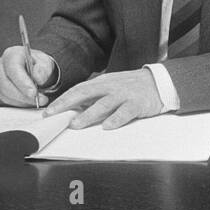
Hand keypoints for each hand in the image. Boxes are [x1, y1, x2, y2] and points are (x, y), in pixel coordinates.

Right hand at [0, 45, 56, 106]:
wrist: (33, 71)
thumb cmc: (38, 66)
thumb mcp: (46, 64)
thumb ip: (43, 70)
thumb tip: (37, 75)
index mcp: (11, 55)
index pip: (13, 69)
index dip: (23, 83)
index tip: (34, 93)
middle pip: (6, 84)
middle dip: (24, 96)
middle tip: (39, 100)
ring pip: (4, 95)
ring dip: (22, 101)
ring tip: (36, 101)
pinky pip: (2, 100)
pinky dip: (16, 103)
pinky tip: (27, 101)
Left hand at [42, 69, 162, 129]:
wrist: (159, 82)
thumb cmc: (133, 86)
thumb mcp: (112, 86)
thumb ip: (95, 95)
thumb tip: (75, 106)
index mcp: (103, 82)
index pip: (78, 89)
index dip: (62, 99)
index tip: (49, 111)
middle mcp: (111, 87)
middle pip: (85, 93)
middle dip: (67, 104)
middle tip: (54, 115)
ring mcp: (124, 95)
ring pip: (103, 104)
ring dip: (88, 114)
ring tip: (76, 124)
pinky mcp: (137, 104)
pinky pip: (125, 112)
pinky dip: (116, 119)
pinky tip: (107, 126)